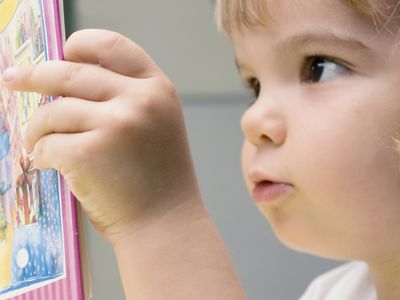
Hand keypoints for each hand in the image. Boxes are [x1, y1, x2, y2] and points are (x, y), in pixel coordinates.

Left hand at [2, 29, 199, 244]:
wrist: (166, 222)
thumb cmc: (158, 177)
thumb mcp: (154, 124)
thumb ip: (123, 97)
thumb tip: (67, 79)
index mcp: (157, 89)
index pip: (112, 47)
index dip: (81, 45)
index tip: (61, 54)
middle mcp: (140, 100)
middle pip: (70, 72)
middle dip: (34, 76)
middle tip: (13, 81)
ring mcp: (115, 125)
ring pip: (53, 111)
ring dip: (37, 129)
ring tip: (37, 143)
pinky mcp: (88, 154)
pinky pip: (47, 144)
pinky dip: (42, 155)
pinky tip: (50, 164)